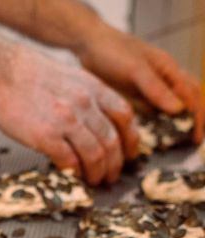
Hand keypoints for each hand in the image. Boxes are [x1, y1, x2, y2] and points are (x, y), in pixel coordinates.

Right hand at [0, 46, 137, 185]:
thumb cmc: (25, 74)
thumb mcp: (67, 77)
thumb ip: (85, 97)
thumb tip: (92, 123)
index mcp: (92, 88)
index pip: (124, 117)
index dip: (131, 140)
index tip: (129, 155)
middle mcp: (85, 104)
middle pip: (112, 141)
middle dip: (115, 164)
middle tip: (111, 176)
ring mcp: (67, 121)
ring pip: (95, 155)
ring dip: (97, 173)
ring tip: (94, 181)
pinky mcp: (46, 136)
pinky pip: (69, 161)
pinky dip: (74, 172)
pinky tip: (73, 176)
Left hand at [78, 23, 204, 142]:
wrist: (88, 46)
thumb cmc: (114, 51)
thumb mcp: (135, 69)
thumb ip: (156, 88)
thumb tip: (180, 110)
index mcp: (170, 71)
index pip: (192, 96)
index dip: (197, 118)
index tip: (195, 138)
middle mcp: (163, 82)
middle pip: (185, 105)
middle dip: (189, 124)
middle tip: (187, 146)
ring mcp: (148, 91)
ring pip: (167, 113)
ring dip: (171, 128)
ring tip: (170, 147)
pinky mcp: (134, 99)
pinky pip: (148, 115)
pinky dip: (152, 127)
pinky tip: (148, 140)